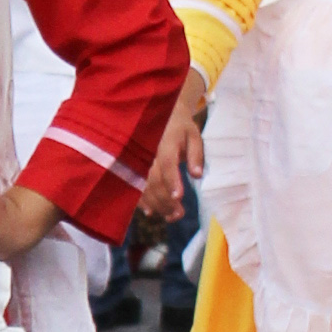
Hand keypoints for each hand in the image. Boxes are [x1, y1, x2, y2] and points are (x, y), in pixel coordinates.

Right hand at [138, 71, 208, 223]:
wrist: (159, 114)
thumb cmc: (180, 127)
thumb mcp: (194, 135)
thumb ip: (196, 154)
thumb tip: (197, 175)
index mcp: (165, 141)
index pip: (167, 163)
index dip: (171, 180)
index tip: (178, 197)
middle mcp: (148, 152)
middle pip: (154, 180)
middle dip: (166, 200)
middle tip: (178, 215)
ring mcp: (138, 160)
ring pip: (144, 186)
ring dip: (156, 204)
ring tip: (171, 217)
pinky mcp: (134, 167)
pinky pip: (135, 186)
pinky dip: (141, 200)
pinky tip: (150, 212)